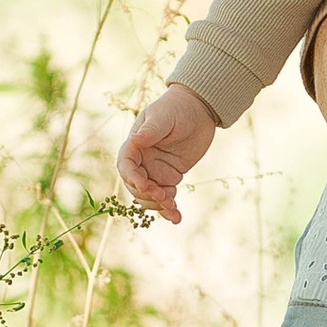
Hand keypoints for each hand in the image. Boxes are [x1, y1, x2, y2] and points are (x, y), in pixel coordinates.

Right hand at [118, 84, 215, 222]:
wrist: (199, 110)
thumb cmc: (177, 107)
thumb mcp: (164, 116)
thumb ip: (151, 130)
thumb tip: (136, 139)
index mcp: (135, 145)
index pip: (126, 166)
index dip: (133, 179)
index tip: (146, 186)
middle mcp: (142, 160)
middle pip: (136, 186)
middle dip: (148, 195)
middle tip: (165, 198)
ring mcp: (155, 171)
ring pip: (149, 196)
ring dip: (158, 205)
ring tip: (173, 210)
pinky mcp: (170, 177)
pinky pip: (166, 197)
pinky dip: (169, 209)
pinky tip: (176, 218)